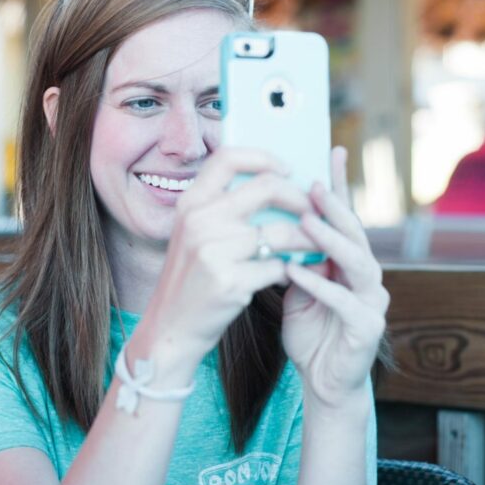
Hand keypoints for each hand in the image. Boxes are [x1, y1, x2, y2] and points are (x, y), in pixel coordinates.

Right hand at [142, 148, 314, 371]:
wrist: (170, 327)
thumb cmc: (191, 278)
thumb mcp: (194, 234)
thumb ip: (222, 209)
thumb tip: (277, 185)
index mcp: (189, 203)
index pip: (228, 158)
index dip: (263, 157)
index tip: (286, 169)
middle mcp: (199, 221)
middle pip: (267, 188)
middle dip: (300, 198)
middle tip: (314, 211)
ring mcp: (213, 251)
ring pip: (282, 232)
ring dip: (306, 240)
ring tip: (314, 247)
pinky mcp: (230, 282)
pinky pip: (278, 267)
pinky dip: (289, 272)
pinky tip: (287, 277)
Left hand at [281, 147, 388, 409]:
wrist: (323, 381)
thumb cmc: (310, 330)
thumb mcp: (297, 285)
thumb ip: (293, 254)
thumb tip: (270, 218)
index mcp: (348, 260)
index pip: (344, 215)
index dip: (340, 183)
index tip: (330, 150)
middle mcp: (366, 274)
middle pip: (355, 232)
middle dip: (334, 207)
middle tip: (312, 186)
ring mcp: (371, 300)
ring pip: (358, 261)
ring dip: (331, 240)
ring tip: (306, 222)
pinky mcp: (367, 328)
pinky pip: (346, 302)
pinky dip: (321, 286)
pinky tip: (298, 274)